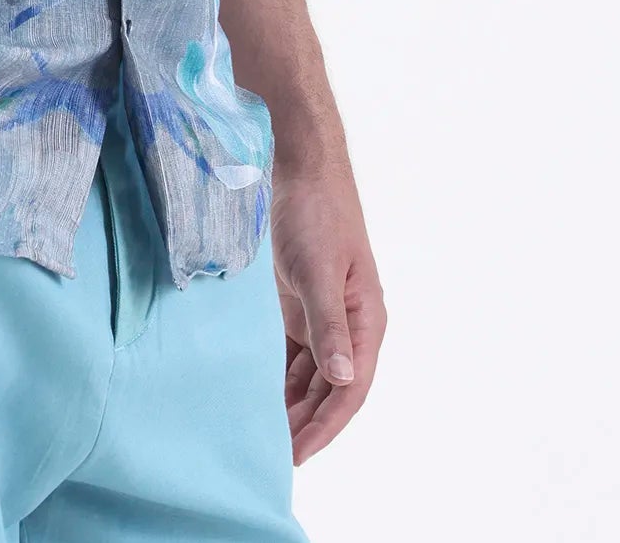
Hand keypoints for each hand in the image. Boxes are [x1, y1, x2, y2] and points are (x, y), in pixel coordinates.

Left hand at [269, 150, 385, 459]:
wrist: (298, 164)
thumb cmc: (317, 213)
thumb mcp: (320, 270)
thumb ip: (329, 325)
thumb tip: (344, 380)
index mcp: (365, 320)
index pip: (350, 389)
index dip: (326, 425)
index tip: (298, 454)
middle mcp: (346, 323)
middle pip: (328, 388)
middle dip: (305, 423)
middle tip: (271, 455)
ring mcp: (320, 313)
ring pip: (307, 374)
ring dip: (289, 404)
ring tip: (261, 434)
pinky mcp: (294, 301)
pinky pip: (287, 351)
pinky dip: (275, 374)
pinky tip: (255, 394)